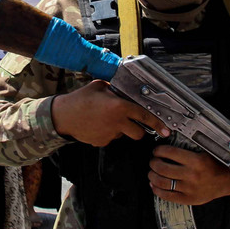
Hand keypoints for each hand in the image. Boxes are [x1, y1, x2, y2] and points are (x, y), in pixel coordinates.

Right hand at [50, 80, 169, 146]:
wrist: (63, 115)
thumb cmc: (80, 99)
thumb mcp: (100, 86)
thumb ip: (115, 89)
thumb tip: (124, 89)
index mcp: (119, 107)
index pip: (144, 117)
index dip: (157, 124)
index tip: (166, 130)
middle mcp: (117, 123)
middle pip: (138, 133)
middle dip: (139, 129)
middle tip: (131, 122)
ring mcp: (109, 135)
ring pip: (123, 135)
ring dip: (120, 129)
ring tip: (106, 119)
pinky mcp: (101, 142)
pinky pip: (110, 138)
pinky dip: (108, 133)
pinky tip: (97, 125)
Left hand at [148, 144, 229, 204]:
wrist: (226, 183)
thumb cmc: (215, 166)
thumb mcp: (204, 153)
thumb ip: (188, 150)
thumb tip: (167, 147)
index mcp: (196, 161)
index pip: (170, 153)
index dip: (159, 150)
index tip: (156, 151)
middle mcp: (191, 175)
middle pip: (162, 168)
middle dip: (153, 163)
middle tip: (153, 161)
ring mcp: (188, 189)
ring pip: (162, 182)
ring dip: (152, 176)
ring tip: (152, 172)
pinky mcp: (187, 199)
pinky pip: (167, 196)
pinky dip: (157, 190)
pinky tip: (154, 185)